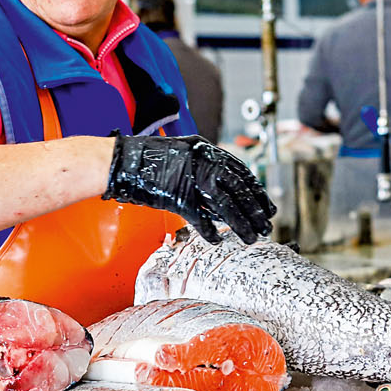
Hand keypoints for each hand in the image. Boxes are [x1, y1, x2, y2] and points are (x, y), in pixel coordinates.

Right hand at [102, 135, 274, 243]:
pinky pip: (200, 218)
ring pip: (226, 206)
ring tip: (251, 238)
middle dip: (256, 211)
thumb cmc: (150, 160)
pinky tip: (217, 240)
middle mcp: (203, 163)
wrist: (123, 162)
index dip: (256, 192)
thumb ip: (205, 167)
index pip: (242, 173)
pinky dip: (210, 231)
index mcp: (207, 150)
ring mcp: (191, 180)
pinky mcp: (178, 197)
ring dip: (241, 225)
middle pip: (239, 190)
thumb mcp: (185, 154)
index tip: (266, 206)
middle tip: (267, 226)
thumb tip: (226, 189)